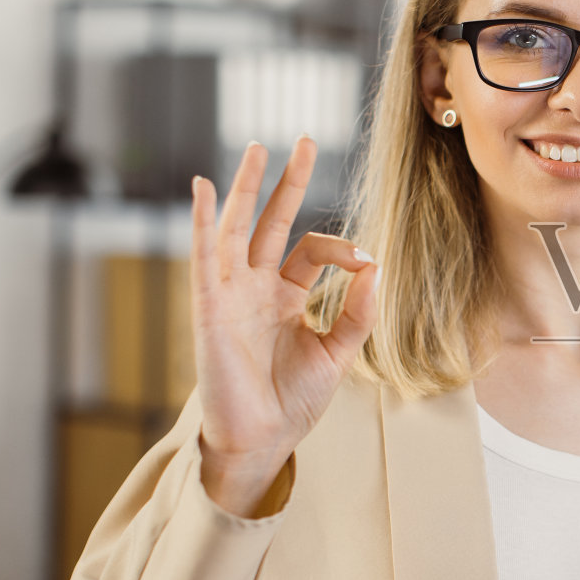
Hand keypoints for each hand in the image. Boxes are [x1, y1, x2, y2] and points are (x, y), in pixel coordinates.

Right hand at [190, 136, 380, 515]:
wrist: (262, 439)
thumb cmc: (293, 401)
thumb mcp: (338, 352)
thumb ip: (359, 312)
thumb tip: (377, 266)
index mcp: (284, 296)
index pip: (311, 250)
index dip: (343, 249)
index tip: (366, 263)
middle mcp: (255, 288)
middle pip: (271, 221)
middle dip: (287, 181)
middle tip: (304, 140)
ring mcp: (230, 294)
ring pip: (238, 228)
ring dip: (248, 188)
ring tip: (258, 147)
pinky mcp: (210, 308)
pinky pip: (204, 256)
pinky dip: (203, 222)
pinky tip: (204, 188)